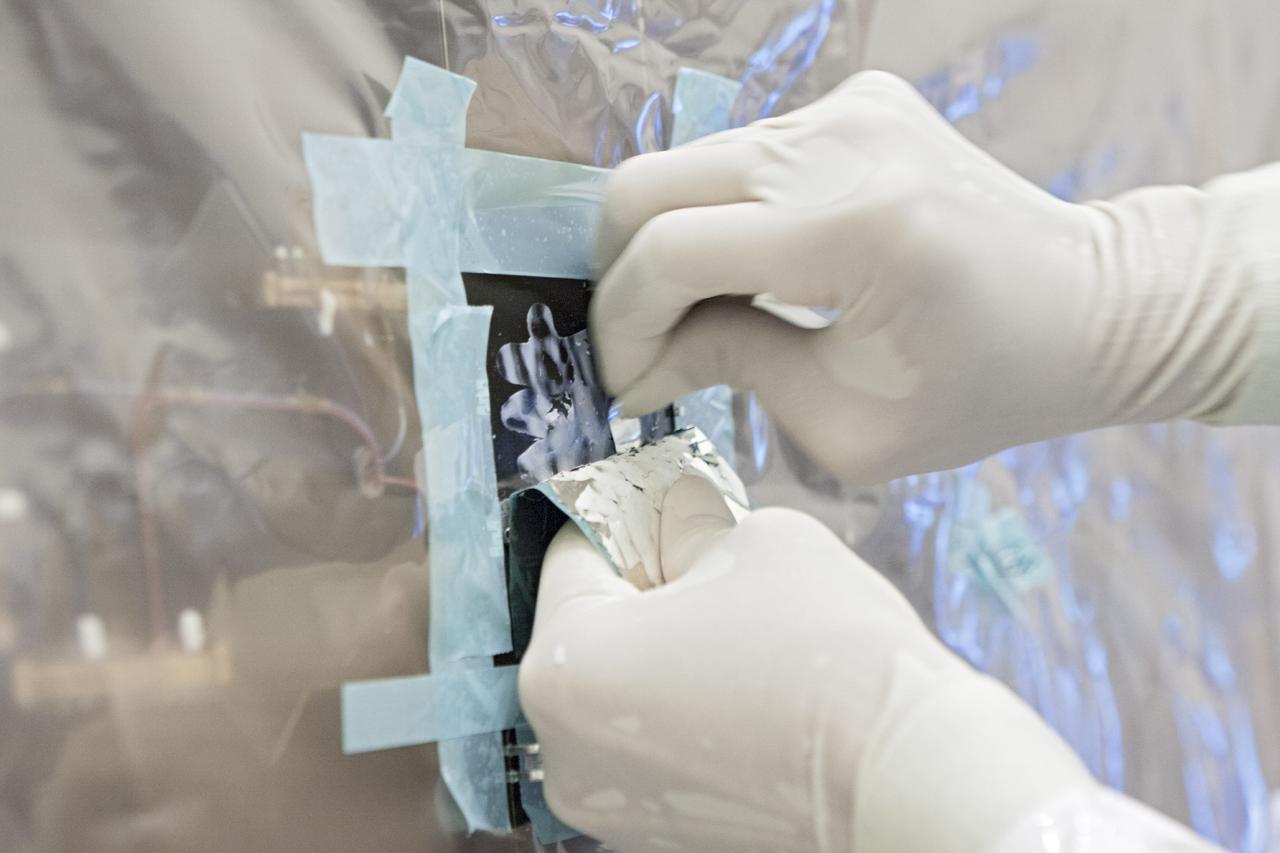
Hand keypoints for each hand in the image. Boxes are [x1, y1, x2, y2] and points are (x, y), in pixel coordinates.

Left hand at [519, 476, 1095, 851]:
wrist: (909, 777)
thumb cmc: (829, 651)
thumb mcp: (751, 537)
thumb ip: (688, 524)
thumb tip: (671, 526)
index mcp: (564, 666)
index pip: (572, 551)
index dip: (623, 511)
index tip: (663, 499)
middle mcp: (561, 748)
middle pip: (587, 626)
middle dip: (640, 583)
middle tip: (706, 557)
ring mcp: (606, 803)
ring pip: (617, 685)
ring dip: (659, 646)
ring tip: (734, 625)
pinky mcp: (655, 834)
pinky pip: (646, 739)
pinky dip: (680, 704)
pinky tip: (743, 684)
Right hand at [591, 70, 1250, 483]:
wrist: (1092, 308)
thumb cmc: (986, 388)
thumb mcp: (851, 425)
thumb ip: (732, 370)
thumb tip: (641, 361)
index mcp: (855, 230)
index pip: (672, 252)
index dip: (624, 325)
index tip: (624, 383)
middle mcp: (843, 143)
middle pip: (647, 184)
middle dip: (619, 275)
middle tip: (635, 343)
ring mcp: (849, 109)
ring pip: (685, 166)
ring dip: (667, 246)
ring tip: (694, 318)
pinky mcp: (857, 102)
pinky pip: (740, 157)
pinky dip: (720, 217)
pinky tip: (753, 273)